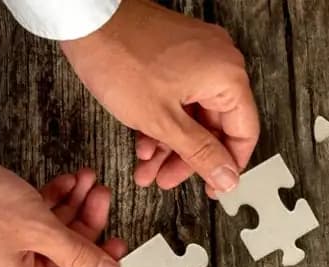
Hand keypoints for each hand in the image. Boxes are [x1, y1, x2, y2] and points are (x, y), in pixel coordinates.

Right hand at [0, 151, 124, 266]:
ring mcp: (1, 259)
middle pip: (65, 262)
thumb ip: (80, 255)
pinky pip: (33, 225)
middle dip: (87, 226)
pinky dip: (51, 204)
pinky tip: (68, 181)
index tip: (116, 245)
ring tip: (88, 181)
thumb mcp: (40, 230)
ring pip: (52, 239)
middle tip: (102, 197)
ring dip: (73, 209)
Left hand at [61, 0, 258, 194]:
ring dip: (170, 144)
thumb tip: (227, 177)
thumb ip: (201, 153)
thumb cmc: (119, 57)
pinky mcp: (176, 53)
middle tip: (168, 179)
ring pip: (192, 113)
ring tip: (147, 166)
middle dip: (187, 157)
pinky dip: (164, 119)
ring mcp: (197, 55)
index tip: (213, 186)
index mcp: (227, 76)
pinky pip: (179, 95)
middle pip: (214, 125)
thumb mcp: (163, 120)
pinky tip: (144, 140)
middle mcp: (219, 61)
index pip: (243, 133)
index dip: (227, 165)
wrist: (84, 19)